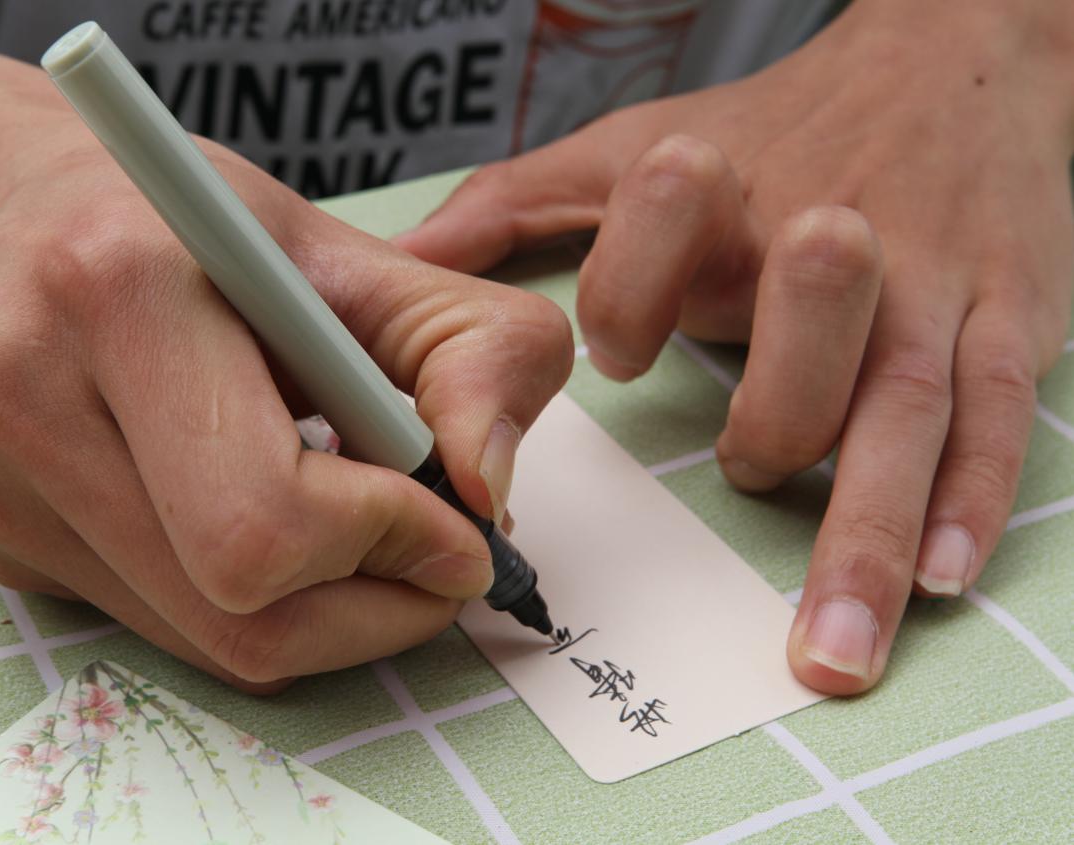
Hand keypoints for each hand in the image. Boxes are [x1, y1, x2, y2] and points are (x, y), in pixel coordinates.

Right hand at [0, 26, 572, 689]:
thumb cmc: (177, 222)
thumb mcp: (342, 243)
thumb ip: (464, 346)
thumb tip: (487, 492)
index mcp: (115, 287)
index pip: (267, 514)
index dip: (390, 542)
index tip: (454, 528)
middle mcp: (21, 392)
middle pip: (237, 611)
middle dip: (370, 607)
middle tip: (429, 559)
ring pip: (204, 641)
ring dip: (318, 610)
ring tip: (352, 525)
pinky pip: (161, 624)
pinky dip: (242, 597)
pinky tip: (247, 510)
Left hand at [396, 0, 1073, 693]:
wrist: (958, 61)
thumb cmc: (776, 127)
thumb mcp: (632, 146)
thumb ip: (517, 201)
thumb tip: (405, 258)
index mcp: (725, 183)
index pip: (666, 213)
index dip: (631, 288)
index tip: (616, 358)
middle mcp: (830, 230)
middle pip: (811, 311)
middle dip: (773, 410)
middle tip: (741, 468)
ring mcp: (930, 282)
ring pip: (905, 403)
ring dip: (868, 531)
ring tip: (829, 648)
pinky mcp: (1008, 320)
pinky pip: (999, 421)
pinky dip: (969, 505)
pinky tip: (937, 581)